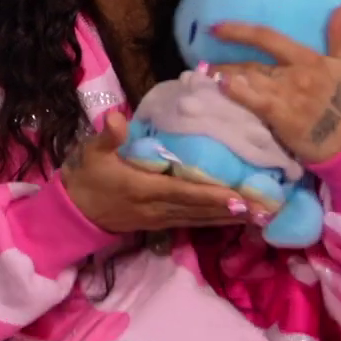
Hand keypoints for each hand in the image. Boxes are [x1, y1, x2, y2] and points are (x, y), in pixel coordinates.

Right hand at [62, 113, 261, 233]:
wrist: (75, 210)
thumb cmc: (87, 177)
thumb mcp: (91, 153)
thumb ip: (107, 136)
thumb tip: (117, 117)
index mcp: (143, 188)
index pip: (183, 193)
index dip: (211, 197)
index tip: (239, 198)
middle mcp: (157, 208)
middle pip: (200, 210)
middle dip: (232, 210)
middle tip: (265, 208)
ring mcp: (160, 218)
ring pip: (200, 220)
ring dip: (229, 218)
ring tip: (260, 215)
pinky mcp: (161, 223)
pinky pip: (193, 223)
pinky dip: (215, 221)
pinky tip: (234, 218)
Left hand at [210, 0, 340, 165]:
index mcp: (308, 59)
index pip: (268, 38)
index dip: (239, 31)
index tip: (215, 27)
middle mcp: (294, 74)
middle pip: (251, 63)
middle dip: (225, 61)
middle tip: (200, 58)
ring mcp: (285, 96)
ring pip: (248, 80)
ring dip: (223, 75)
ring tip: (202, 72)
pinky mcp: (280, 116)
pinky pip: (252, 102)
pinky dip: (236, 92)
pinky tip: (219, 86)